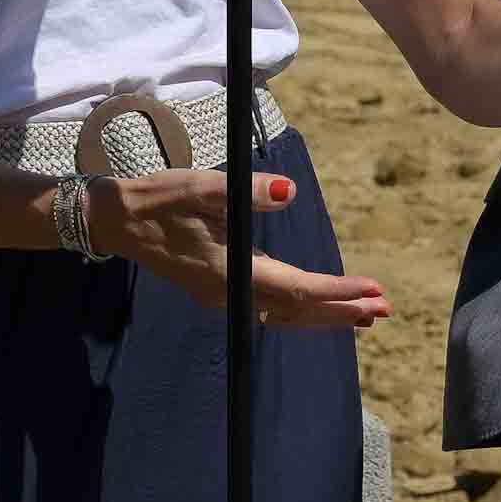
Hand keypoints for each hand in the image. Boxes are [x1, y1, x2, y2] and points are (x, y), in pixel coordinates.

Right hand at [93, 169, 391, 331]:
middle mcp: (229, 294)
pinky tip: (319, 306)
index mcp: (228, 272)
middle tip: (385, 309)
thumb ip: (246, 193)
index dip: (336, 292)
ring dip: (326, 315)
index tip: (371, 291)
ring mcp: (223, 297)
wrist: (116, 220)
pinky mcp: (219, 290)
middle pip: (297, 311)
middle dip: (342, 311)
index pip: (296, 289)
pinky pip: (272, 309)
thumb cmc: (157, 199)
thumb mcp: (199, 186)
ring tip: (365, 315)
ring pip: (285, 314)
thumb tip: (289, 192)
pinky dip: (302, 309)